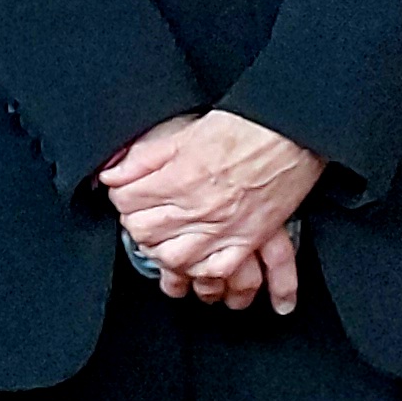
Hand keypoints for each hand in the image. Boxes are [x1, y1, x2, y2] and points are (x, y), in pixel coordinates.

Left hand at [98, 109, 325, 308]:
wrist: (290, 133)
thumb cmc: (243, 128)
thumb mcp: (183, 133)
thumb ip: (143, 157)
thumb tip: (111, 173)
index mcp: (179, 178)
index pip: (127, 202)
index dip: (121, 198)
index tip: (125, 194)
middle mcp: (198, 207)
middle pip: (146, 233)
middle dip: (137, 225)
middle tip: (143, 216)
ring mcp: (224, 228)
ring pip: (175, 259)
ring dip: (163, 252)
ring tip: (164, 240)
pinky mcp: (248, 239)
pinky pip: (218, 271)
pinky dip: (202, 271)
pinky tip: (196, 261)